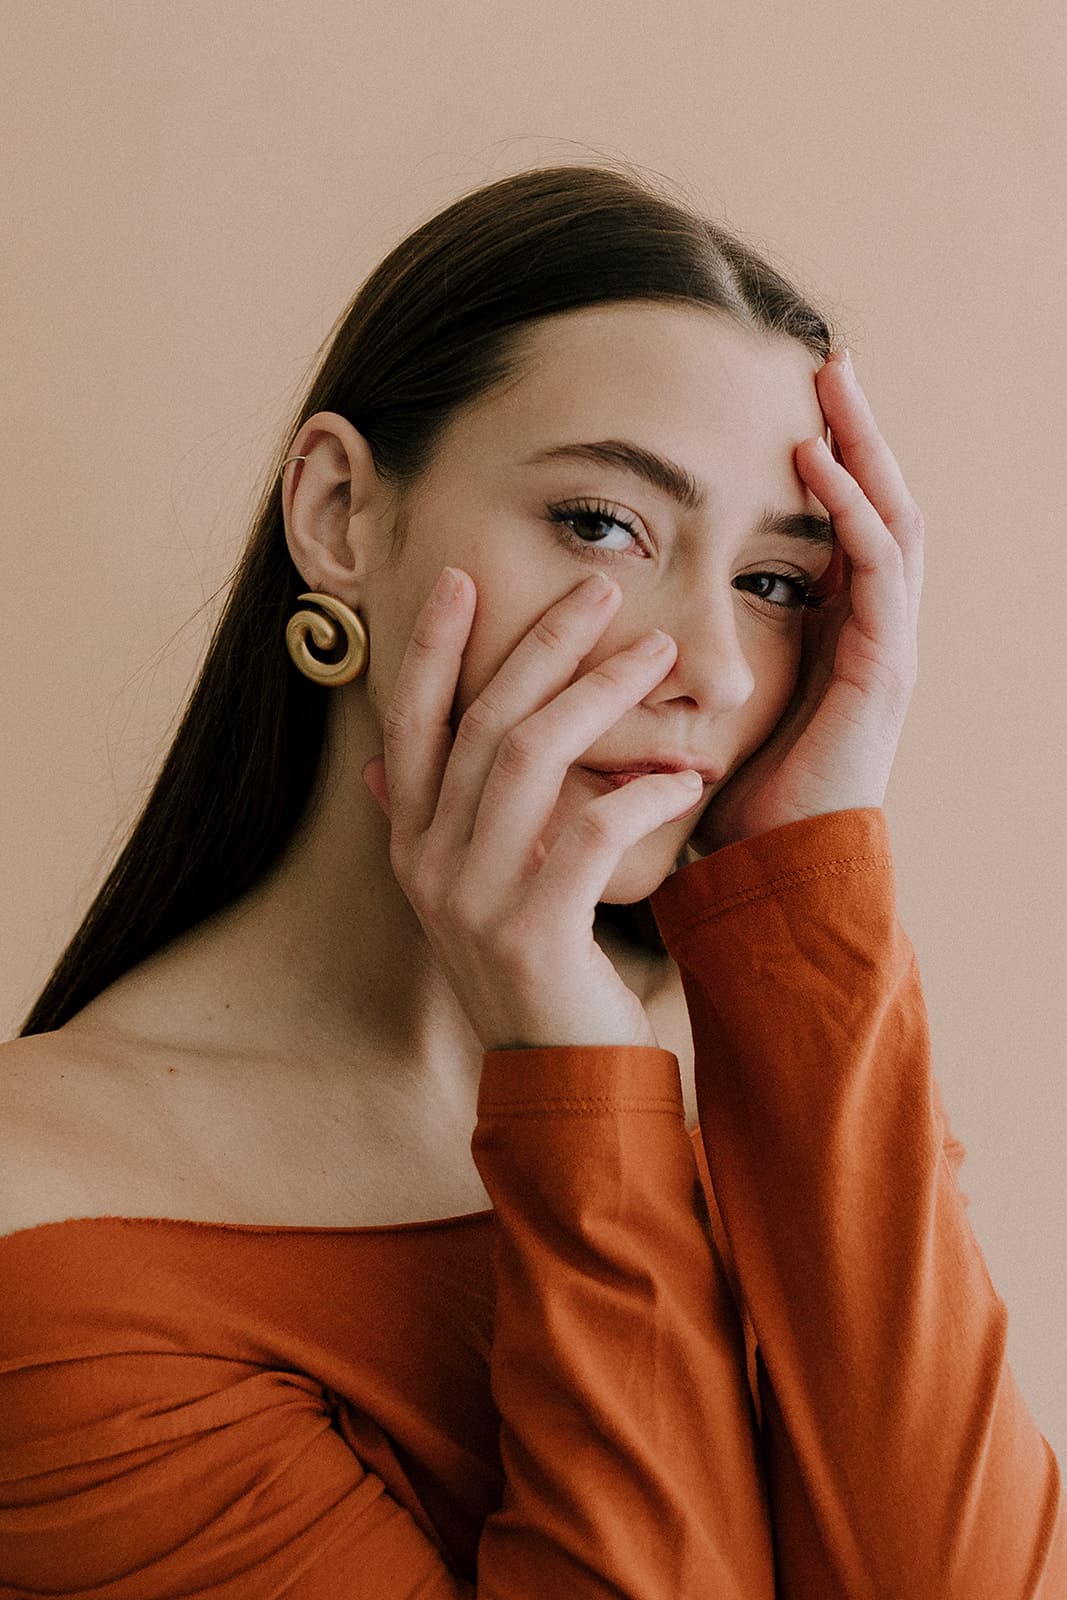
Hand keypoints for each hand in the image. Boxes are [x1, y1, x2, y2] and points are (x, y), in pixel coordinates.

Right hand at [361, 569, 705, 1051]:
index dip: (427, 648)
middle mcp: (427, 863)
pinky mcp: (532, 931)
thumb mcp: (470, 891)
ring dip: (597, 695)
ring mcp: (472, 899)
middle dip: (540, 645)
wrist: (559, 1076)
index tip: (461, 578)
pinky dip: (639, 792)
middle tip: (602, 592)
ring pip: (527, 757)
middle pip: (479, 722)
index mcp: (413, 843)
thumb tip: (379, 766)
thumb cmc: (536, 963)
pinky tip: (684, 774)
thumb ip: (436, 825)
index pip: (406, 722)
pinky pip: (587, 832)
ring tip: (658, 654)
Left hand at [690, 348, 924, 854]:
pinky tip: (817, 463)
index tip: (789, 398)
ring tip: (833, 383)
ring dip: (863, 448)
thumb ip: (675, 651)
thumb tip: (596, 616)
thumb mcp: (699, 705)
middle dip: (856, 432)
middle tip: (829, 360)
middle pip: (876, 506)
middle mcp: (867, 631)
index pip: (841, 525)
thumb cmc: (725, 798)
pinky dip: (852, 510)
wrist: (769, 873)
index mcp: (830, 634)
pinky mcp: (883, 669)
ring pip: (891, 521)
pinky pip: (879, 570)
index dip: (825, 462)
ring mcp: (885, 647)